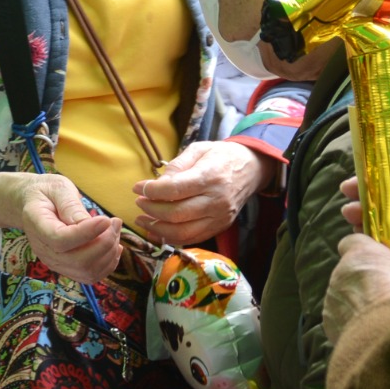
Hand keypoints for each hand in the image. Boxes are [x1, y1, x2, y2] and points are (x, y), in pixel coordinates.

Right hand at [12, 174, 121, 282]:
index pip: (61, 240)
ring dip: (109, 253)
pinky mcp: (67, 268)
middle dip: (105, 243)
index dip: (87, 233)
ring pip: (88, 271)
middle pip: (78, 261)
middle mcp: (44, 251)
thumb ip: (71, 205)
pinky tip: (113, 245)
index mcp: (38, 227)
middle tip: (114, 221)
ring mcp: (55, 263)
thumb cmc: (46, 193)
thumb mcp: (58, 189)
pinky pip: (91, 275)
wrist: (32, 205)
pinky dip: (108, 263)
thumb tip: (91, 223)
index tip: (106, 219)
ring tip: (114, 230)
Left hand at [134, 140, 267, 247]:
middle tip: (139, 202)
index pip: (174, 190)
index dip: (151, 191)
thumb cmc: (221, 156)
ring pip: (183, 232)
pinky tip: (156, 230)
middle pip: (176, 214)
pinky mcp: (220, 227)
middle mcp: (217, 200)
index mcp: (210, 177)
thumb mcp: (198, 149)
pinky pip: (192, 239)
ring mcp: (220, 217)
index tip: (137, 188)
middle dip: (151, 210)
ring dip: (157, 229)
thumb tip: (157, 184)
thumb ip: (177, 165)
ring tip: (142, 219)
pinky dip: (171, 238)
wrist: (251, 168)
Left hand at [323, 232, 389, 342]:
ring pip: (343, 299)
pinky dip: (352, 327)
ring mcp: (331, 300)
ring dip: (357, 307)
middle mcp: (340, 273)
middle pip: (349, 275)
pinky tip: (372, 336)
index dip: (362, 252)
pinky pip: (340, 322)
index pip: (351, 243)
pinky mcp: (329, 325)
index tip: (376, 262)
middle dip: (365, 285)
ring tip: (382, 321)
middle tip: (388, 298)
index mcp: (362, 254)